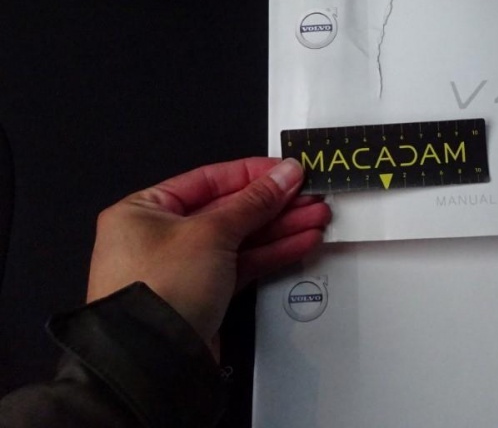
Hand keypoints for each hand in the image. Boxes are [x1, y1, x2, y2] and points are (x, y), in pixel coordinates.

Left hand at [86, 157, 329, 349]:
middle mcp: (161, 235)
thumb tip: (285, 174)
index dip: (253, 173)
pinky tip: (301, 242)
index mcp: (146, 209)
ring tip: (317, 218)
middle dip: (275, 204)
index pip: (210, 179)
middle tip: (311, 195)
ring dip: (281, 228)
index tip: (287, 170)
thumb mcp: (212, 231)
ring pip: (241, 238)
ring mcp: (184, 266)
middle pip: (230, 209)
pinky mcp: (204, 293)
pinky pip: (243, 264)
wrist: (153, 360)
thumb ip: (255, 201)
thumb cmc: (162, 288)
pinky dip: (272, 253)